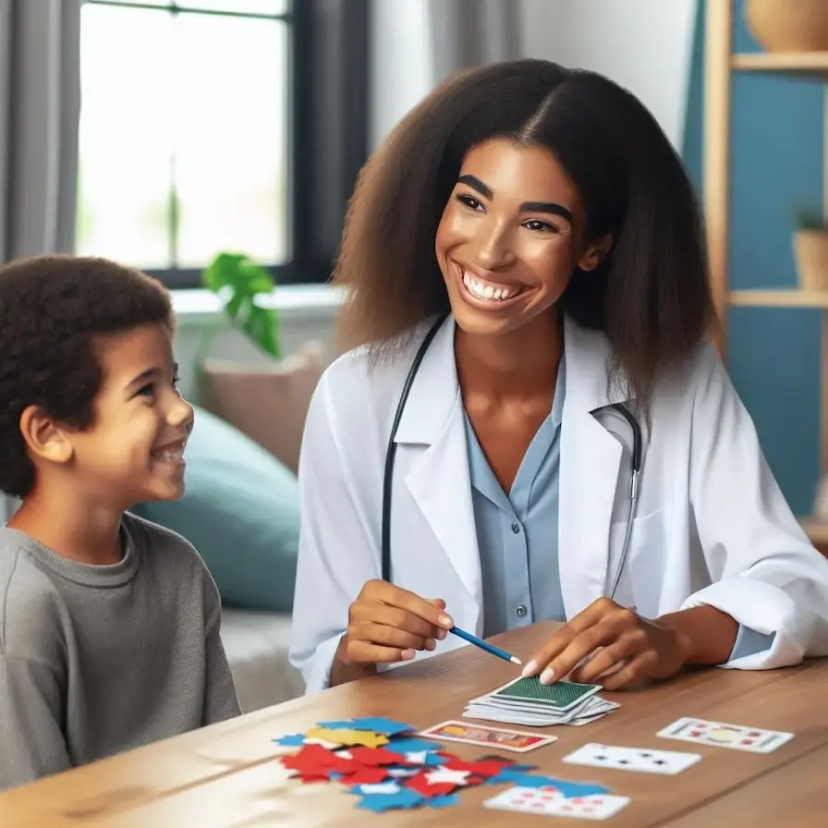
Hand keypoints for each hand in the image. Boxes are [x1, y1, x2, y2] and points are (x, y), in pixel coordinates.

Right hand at [337, 580, 454, 666]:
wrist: (358, 642)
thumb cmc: (382, 619)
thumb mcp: (400, 607)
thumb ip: (421, 605)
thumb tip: (442, 606)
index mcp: (374, 588)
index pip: (406, 598)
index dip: (429, 612)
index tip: (449, 623)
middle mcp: (361, 605)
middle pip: (400, 617)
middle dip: (424, 628)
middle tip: (438, 637)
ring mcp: (354, 627)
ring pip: (391, 635)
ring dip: (414, 642)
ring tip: (428, 646)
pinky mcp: (352, 648)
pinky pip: (378, 652)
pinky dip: (397, 654)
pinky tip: (411, 655)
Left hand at [521, 598, 691, 690]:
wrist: (671, 638)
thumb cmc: (625, 634)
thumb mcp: (603, 627)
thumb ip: (579, 640)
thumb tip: (547, 665)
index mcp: (602, 608)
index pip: (569, 630)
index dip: (549, 651)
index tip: (531, 670)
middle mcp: (620, 618)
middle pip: (585, 640)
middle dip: (562, 662)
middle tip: (545, 680)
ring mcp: (638, 636)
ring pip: (607, 656)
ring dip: (586, 673)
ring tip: (574, 683)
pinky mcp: (652, 656)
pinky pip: (627, 672)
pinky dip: (612, 681)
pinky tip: (601, 687)